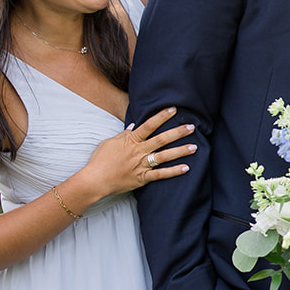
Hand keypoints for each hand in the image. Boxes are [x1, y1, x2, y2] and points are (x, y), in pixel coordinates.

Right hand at [79, 107, 195, 199]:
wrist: (94, 180)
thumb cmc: (99, 160)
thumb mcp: (110, 142)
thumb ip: (124, 134)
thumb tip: (133, 126)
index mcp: (131, 141)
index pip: (149, 125)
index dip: (162, 116)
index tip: (174, 109)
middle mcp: (139, 151)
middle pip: (161, 139)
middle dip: (177, 132)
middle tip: (192, 127)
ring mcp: (141, 165)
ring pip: (164, 156)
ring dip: (180, 151)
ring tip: (194, 147)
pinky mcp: (142, 178)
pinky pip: (160, 175)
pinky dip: (173, 171)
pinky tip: (186, 168)